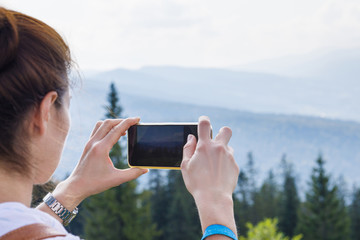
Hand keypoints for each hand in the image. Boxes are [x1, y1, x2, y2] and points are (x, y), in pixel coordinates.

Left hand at [53, 117, 147, 207]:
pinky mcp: (87, 145)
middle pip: (108, 123)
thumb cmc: (95, 183)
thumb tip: (145, 169)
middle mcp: (94, 143)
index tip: (137, 119)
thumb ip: (132, 174)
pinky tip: (113, 135)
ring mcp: (89, 143)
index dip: (128, 122)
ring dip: (113, 123)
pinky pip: (97, 130)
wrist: (76, 187)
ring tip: (123, 129)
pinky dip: (106, 128)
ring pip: (101, 124)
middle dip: (122, 120)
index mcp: (101, 148)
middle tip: (133, 123)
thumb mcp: (116, 179)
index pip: (117, 129)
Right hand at [181, 116, 238, 235]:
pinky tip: (218, 176)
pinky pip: (230, 161)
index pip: (205, 124)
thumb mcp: (186, 166)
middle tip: (215, 141)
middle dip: (221, 132)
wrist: (214, 198)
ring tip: (213, 167)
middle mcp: (219, 148)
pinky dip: (224, 165)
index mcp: (205, 146)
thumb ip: (188, 149)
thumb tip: (191, 138)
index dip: (203, 120)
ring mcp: (229, 157)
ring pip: (227, 148)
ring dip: (221, 152)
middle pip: (226, 130)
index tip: (203, 121)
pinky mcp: (235, 166)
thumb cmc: (197, 183)